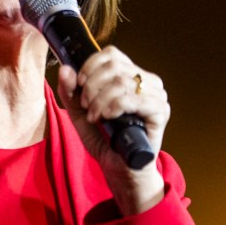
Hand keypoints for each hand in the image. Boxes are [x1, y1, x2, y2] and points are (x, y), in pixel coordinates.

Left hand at [56, 46, 169, 214]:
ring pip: (120, 81)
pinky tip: (106, 118)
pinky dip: (112, 107)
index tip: (79, 84)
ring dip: (99, 100)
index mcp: (131, 76)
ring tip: (95, 117)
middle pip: (113, 66)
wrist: (120, 169)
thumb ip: (70, 92)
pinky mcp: (160, 111)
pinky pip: (132, 98)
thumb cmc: (105, 140)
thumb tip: (65, 69)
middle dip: (91, 86)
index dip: (89, 66)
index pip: (111, 54)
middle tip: (86, 106)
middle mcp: (147, 81)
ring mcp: (156, 95)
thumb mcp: (80, 114)